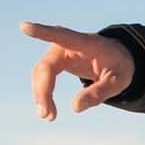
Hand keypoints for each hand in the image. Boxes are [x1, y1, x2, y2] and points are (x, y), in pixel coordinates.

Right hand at [21, 21, 135, 120]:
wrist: (119, 58)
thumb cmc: (119, 66)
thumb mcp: (117, 81)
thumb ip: (99, 92)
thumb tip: (74, 108)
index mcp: (85, 43)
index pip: (61, 36)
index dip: (42, 32)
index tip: (24, 27)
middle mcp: (66, 45)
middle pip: (47, 66)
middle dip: (43, 90)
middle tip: (46, 115)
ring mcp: (58, 53)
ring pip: (41, 73)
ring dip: (41, 95)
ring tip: (49, 117)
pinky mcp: (56, 62)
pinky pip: (43, 78)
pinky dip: (44, 94)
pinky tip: (49, 111)